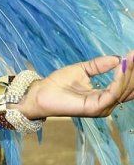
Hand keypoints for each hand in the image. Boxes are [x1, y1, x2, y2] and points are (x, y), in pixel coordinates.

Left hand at [19, 52, 133, 119]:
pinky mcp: (95, 108)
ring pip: (123, 90)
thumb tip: (117, 58)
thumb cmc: (58, 83)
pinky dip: (119, 79)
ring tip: (131, 57)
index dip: (131, 71)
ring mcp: (102, 107)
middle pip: (129, 89)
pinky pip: (112, 93)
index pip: (125, 85)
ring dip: (129, 72)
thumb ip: (99, 65)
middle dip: (133, 71)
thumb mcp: (82, 70)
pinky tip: (121, 66)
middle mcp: (107, 104)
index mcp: (104, 97)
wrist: (40, 93)